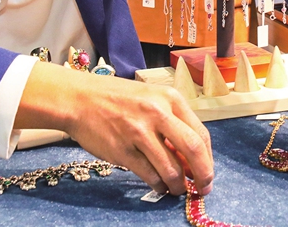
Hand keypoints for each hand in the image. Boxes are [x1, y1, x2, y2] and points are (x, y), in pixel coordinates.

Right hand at [15, 61, 213, 195]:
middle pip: (193, 150)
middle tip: (203, 188)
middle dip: (203, 175)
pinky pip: (149, 175)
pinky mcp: (122, 150)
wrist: (79, 99)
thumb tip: (191, 158)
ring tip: (177, 190)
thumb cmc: (118, 99)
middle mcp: (158, 113)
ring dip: (178, 185)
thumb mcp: (151, 99)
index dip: (208, 158)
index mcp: (170, 98)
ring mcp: (139, 132)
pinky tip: (159, 186)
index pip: (201, 134)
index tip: (207, 172)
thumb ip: (172, 122)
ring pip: (171, 168)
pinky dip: (158, 185)